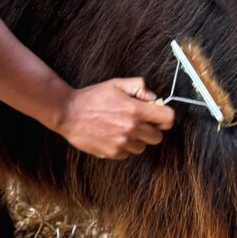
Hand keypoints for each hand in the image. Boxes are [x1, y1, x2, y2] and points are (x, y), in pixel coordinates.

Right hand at [57, 79, 175, 158]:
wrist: (68, 113)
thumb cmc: (92, 97)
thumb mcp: (117, 84)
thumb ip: (138, 87)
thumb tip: (153, 97)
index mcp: (136, 110)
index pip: (168, 119)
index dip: (165, 117)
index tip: (158, 116)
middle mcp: (132, 128)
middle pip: (157, 137)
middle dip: (152, 130)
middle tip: (140, 123)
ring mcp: (122, 142)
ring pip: (142, 147)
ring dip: (137, 140)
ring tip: (122, 129)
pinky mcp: (112, 153)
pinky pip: (127, 153)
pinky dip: (123, 147)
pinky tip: (112, 136)